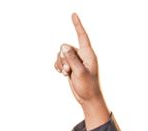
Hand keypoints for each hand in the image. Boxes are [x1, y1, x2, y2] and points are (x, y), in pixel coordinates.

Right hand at [54, 13, 108, 128]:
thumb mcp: (79, 72)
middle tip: (68, 70)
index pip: (82, 36)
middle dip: (64, 58)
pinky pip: (59, 60)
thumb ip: (71, 59)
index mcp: (88, 54)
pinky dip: (58, 66)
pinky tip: (62, 73)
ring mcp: (75, 60)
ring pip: (61, 54)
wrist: (87, 98)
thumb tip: (63, 45)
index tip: (73, 14)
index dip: (77, 25)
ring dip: (61, 63)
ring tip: (66, 73)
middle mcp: (82, 55)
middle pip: (66, 47)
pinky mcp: (70, 66)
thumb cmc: (88, 87)